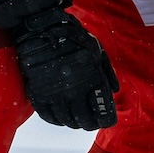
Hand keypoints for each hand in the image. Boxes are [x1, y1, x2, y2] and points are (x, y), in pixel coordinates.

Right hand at [0, 0, 118, 129]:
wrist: (41, 29)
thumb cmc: (72, 37)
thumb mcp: (96, 49)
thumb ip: (107, 71)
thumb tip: (114, 90)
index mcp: (91, 80)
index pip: (102, 111)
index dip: (106, 119)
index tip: (106, 121)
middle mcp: (74, 91)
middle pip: (84, 120)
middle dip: (89, 124)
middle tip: (90, 123)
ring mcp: (55, 94)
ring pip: (66, 121)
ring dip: (72, 123)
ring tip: (75, 121)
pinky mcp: (38, 93)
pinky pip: (47, 115)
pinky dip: (55, 120)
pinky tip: (59, 118)